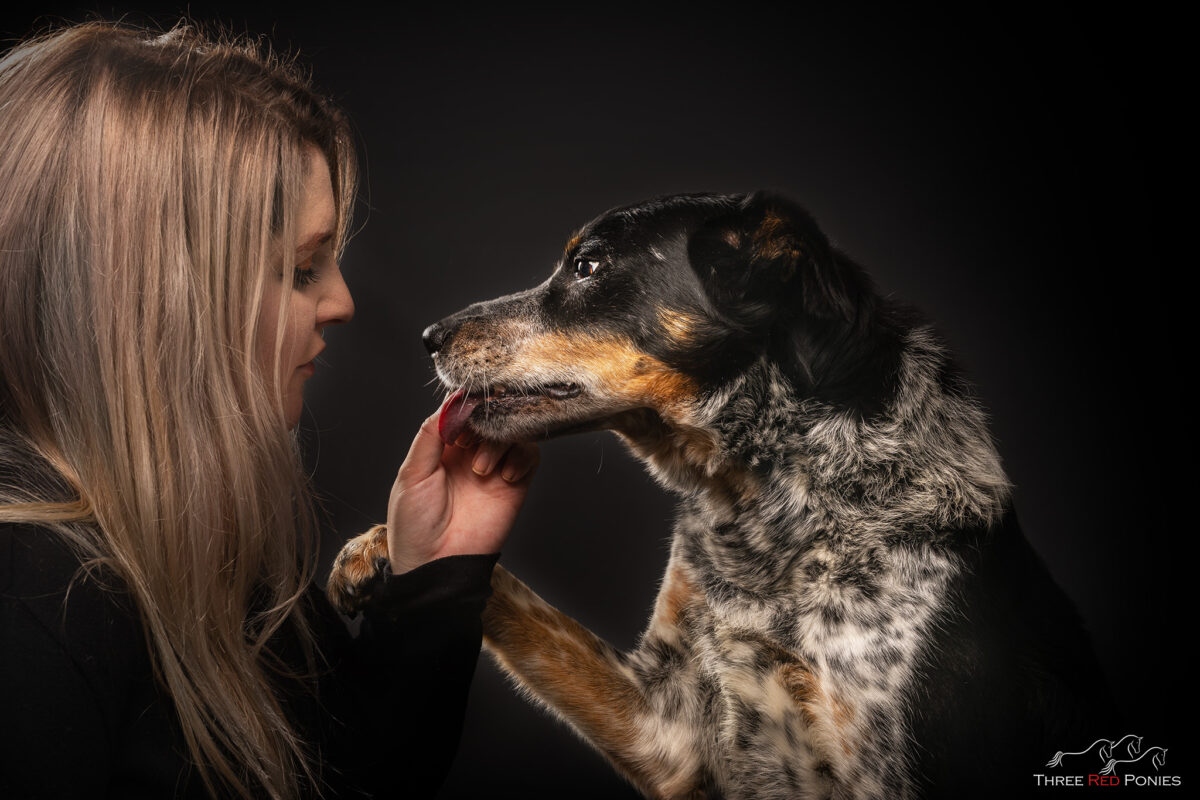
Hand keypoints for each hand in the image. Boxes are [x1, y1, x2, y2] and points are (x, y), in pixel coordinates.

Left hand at [386, 412, 538, 573]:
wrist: (437, 565)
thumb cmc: (415, 524)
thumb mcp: (412, 474)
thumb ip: (429, 435)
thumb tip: (451, 401)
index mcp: (442, 446)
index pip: (461, 410)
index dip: (466, 405)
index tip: (466, 410)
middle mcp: (470, 452)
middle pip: (490, 416)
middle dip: (485, 421)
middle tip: (470, 441)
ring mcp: (494, 467)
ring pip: (511, 432)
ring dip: (498, 443)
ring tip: (481, 470)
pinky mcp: (515, 484)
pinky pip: (529, 456)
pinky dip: (521, 458)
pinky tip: (504, 477)